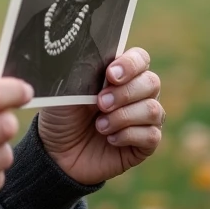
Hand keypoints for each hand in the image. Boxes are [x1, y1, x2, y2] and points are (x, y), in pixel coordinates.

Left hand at [36, 47, 163, 185]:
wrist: (56, 153)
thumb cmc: (61, 117)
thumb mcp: (65, 91)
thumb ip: (81, 72)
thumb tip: (90, 55)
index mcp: (119, 75)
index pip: (140, 58)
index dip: (131, 64)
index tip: (110, 75)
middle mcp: (137, 94)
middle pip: (152, 82)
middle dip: (124, 93)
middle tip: (100, 103)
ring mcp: (143, 119)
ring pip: (153, 110)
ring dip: (124, 117)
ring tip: (99, 126)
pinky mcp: (144, 144)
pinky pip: (151, 135)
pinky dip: (128, 136)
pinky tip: (109, 139)